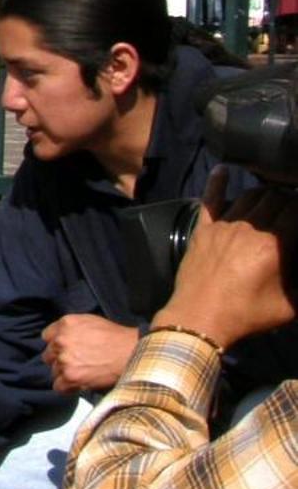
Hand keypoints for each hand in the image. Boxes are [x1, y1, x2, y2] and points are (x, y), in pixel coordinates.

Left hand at [41, 314, 138, 393]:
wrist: (131, 353)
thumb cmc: (115, 338)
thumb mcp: (90, 321)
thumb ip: (71, 328)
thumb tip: (61, 337)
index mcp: (65, 324)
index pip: (47, 337)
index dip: (56, 344)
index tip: (65, 350)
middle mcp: (60, 341)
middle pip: (48, 355)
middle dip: (59, 359)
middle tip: (75, 363)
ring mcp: (64, 359)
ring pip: (53, 371)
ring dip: (64, 374)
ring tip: (81, 374)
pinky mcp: (70, 377)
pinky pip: (58, 386)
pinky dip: (67, 388)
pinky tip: (78, 384)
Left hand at [154, 168, 297, 351]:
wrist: (199, 318)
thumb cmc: (247, 315)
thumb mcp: (289, 307)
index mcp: (274, 246)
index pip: (295, 212)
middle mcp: (250, 228)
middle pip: (275, 199)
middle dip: (288, 199)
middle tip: (292, 208)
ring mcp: (224, 226)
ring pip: (248, 196)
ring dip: (264, 193)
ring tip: (274, 197)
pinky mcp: (203, 229)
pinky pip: (211, 199)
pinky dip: (218, 182)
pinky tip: (223, 170)